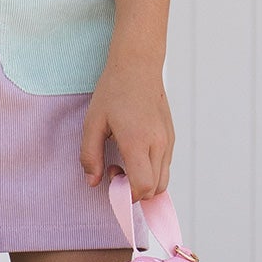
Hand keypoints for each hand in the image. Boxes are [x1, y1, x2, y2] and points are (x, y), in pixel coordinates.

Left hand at [81, 51, 174, 194]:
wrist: (138, 66)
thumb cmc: (114, 91)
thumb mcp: (93, 123)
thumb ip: (90, 156)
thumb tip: (93, 182)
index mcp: (138, 141)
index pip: (143, 186)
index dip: (127, 194)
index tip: (112, 179)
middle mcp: (158, 144)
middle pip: (155, 189)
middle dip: (135, 190)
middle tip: (115, 170)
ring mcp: (168, 141)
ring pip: (163, 181)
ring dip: (144, 182)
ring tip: (125, 161)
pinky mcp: (171, 137)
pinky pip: (165, 166)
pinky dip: (151, 171)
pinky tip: (135, 154)